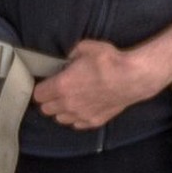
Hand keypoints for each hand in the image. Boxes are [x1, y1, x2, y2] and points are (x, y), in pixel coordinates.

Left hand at [33, 40, 154, 130]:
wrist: (132, 78)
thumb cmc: (109, 61)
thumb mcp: (86, 47)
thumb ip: (72, 53)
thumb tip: (69, 58)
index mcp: (62, 85)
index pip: (39, 95)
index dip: (41, 88)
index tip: (46, 83)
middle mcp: (68, 104)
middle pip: (46, 110)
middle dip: (48, 100)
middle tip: (56, 91)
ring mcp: (81, 115)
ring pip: (60, 119)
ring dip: (61, 110)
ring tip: (69, 100)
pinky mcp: (94, 121)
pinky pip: (77, 124)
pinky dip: (76, 118)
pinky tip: (83, 107)